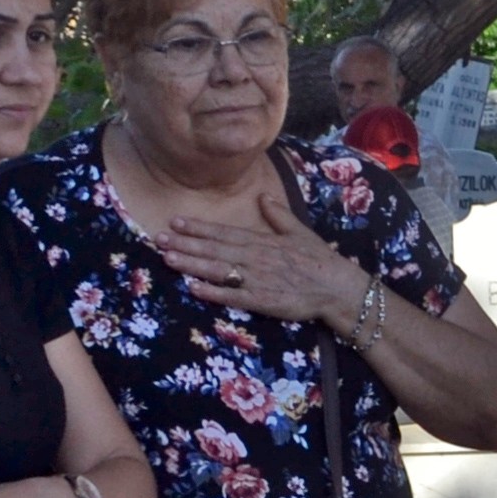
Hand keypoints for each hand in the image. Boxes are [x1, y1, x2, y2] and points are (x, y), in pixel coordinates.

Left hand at [156, 191, 355, 328]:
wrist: (338, 288)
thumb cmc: (319, 261)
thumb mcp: (299, 232)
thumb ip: (278, 215)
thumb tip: (263, 196)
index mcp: (262, 241)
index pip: (224, 232)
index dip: (198, 228)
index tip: (175, 221)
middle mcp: (256, 258)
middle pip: (214, 249)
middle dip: (185, 243)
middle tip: (159, 238)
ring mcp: (257, 279)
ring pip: (218, 270)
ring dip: (192, 263)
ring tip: (168, 257)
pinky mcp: (262, 301)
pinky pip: (233, 296)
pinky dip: (212, 292)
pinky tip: (193, 287)